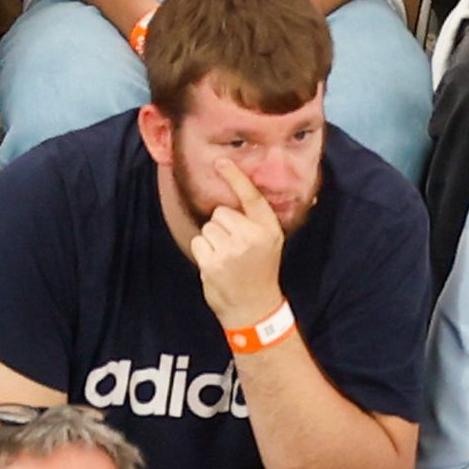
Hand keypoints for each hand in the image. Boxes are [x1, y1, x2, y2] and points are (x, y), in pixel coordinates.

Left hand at [185, 166, 290, 332]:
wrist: (254, 307)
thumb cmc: (260, 271)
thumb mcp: (269, 242)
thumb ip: (256, 221)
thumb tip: (236, 195)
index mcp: (268, 228)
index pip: (250, 196)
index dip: (235, 177)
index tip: (221, 161)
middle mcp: (251, 236)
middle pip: (221, 212)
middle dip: (222, 226)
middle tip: (234, 246)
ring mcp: (231, 250)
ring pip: (208, 227)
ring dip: (212, 240)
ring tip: (226, 257)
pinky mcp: (213, 263)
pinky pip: (199, 242)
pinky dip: (203, 252)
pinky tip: (216, 264)